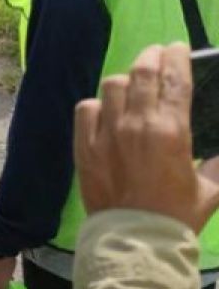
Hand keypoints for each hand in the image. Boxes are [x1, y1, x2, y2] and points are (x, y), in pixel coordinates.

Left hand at [75, 44, 218, 233]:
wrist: (136, 240)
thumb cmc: (177, 215)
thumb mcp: (210, 189)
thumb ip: (218, 162)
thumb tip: (217, 150)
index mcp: (171, 131)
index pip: (175, 80)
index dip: (177, 57)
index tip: (177, 48)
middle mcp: (136, 124)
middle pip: (142, 73)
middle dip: (151, 58)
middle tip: (157, 54)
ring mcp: (106, 132)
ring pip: (112, 86)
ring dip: (126, 81)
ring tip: (133, 85)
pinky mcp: (83, 144)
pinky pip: (86, 108)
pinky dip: (97, 105)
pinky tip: (105, 110)